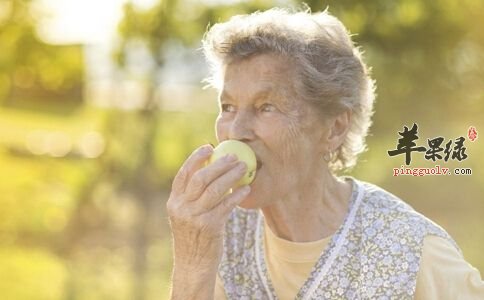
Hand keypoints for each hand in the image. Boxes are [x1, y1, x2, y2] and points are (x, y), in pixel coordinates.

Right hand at [166, 144, 250, 271]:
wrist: (192, 265)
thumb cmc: (192, 237)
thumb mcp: (184, 216)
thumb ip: (192, 197)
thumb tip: (210, 171)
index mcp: (174, 202)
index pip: (183, 174)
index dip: (196, 158)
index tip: (209, 147)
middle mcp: (182, 208)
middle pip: (200, 178)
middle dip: (218, 164)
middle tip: (233, 157)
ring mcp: (195, 217)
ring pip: (215, 189)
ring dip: (230, 175)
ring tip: (243, 168)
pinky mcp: (210, 226)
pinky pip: (226, 205)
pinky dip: (237, 195)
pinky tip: (246, 188)